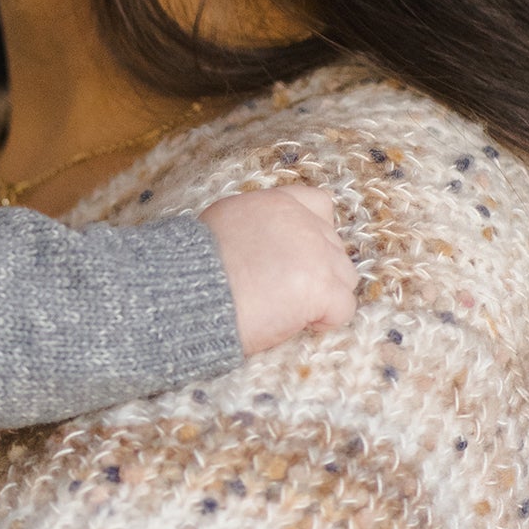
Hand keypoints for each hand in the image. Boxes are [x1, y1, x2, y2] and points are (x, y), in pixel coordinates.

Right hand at [199, 184, 357, 356]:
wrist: (184, 296)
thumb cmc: (192, 272)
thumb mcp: (221, 227)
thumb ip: (254, 229)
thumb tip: (265, 250)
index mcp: (275, 204)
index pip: (319, 206)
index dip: (314, 236)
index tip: (293, 260)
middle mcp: (301, 221)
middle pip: (334, 248)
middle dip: (316, 272)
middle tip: (283, 295)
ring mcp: (315, 253)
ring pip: (344, 277)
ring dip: (323, 296)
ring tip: (288, 311)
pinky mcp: (320, 287)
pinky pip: (343, 308)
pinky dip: (324, 321)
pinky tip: (297, 324)